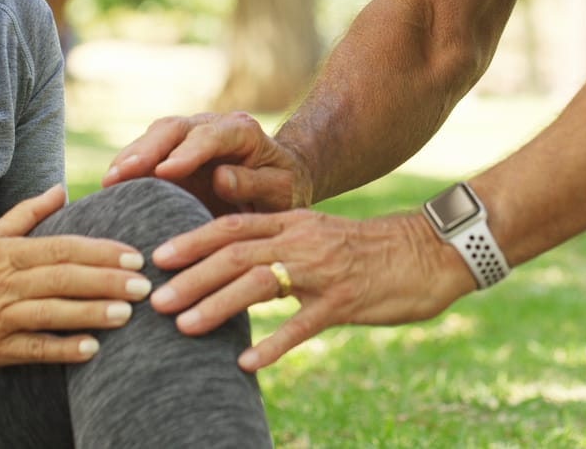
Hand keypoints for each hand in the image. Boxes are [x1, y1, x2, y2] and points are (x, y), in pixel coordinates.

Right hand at [0, 186, 150, 367]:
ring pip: (52, 313)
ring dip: (91, 313)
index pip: (62, 248)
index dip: (100, 252)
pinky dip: (62, 349)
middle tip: (143, 286)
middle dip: (107, 282)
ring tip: (126, 314)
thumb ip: (27, 214)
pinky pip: (33, 349)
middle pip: (64, 279)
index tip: (133, 256)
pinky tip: (92, 349)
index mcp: (6, 252)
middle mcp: (3, 283)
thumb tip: (61, 188)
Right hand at [102, 112, 312, 215]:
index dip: (186, 153)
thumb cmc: (283, 188)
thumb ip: (255, 184)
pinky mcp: (172, 153)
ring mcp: (188, 137)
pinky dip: (128, 168)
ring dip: (131, 157)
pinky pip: (147, 154)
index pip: (211, 136)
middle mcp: (211, 126)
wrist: (278, 183)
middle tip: (122, 173)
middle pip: (174, 129)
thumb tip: (220, 178)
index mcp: (242, 131)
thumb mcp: (282, 191)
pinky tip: (111, 187)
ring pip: (155, 137)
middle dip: (147, 150)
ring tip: (109, 181)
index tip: (164, 172)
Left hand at [147, 208, 474, 370]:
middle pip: (235, 252)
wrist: (428, 253)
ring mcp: (324, 270)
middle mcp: (303, 240)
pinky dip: (272, 344)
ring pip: (260, 283)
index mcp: (294, 222)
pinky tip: (247, 363)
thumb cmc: (370, 251)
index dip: (192, 239)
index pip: (233, 226)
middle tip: (156, 298)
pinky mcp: (345, 301)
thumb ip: (281, 248)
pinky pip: (302, 324)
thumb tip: (236, 270)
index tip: (157, 256)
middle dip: (192, 275)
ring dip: (217, 305)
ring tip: (184, 327)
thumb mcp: (321, 237)